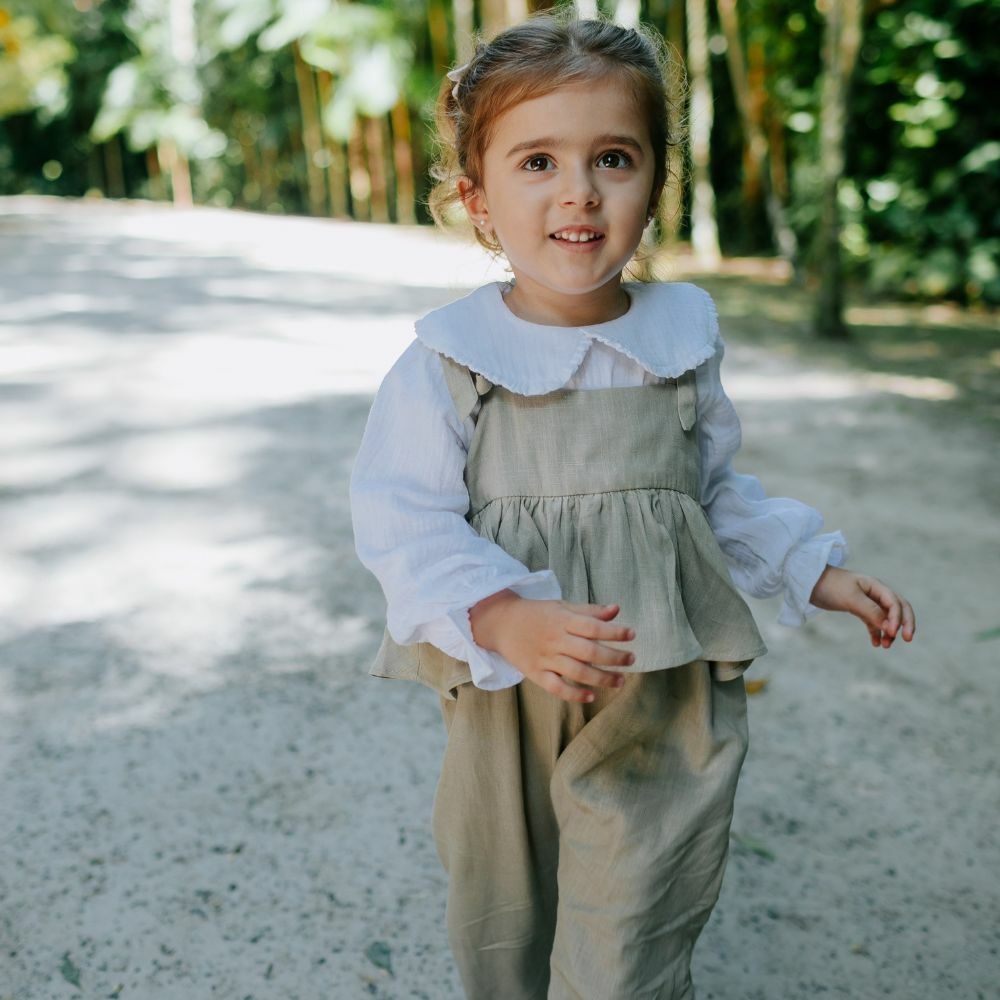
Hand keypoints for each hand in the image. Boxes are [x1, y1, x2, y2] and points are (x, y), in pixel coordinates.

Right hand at [469, 589, 634, 701]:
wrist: (500, 622)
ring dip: (602, 678)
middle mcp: (555, 640)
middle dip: (614, 657)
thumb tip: (617, 610)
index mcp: (562, 620)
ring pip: (577, 672)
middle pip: (589, 652)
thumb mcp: (562, 607)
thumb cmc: (537, 614)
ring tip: (620, 681)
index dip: (614, 632)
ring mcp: (545, 658)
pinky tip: (590, 697)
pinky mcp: (536, 673)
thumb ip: (589, 611)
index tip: (631, 635)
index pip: (593, 627)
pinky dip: (573, 694)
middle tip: (631, 659)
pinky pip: (556, 687)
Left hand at [809, 566, 915, 647]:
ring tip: (885, 646)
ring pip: (886, 618)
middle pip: (899, 608)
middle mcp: (875, 593)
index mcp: (876, 586)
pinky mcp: (858, 608)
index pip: (895, 602)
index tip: (891, 632)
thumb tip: (889, 627)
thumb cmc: (830, 586)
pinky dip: (876, 632)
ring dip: (889, 631)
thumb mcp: (851, 598)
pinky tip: (875, 644)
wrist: (808, 582)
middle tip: (907, 639)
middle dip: (905, 623)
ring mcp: (867, 601)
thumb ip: (870, 611)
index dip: (898, 618)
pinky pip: (873, 622)